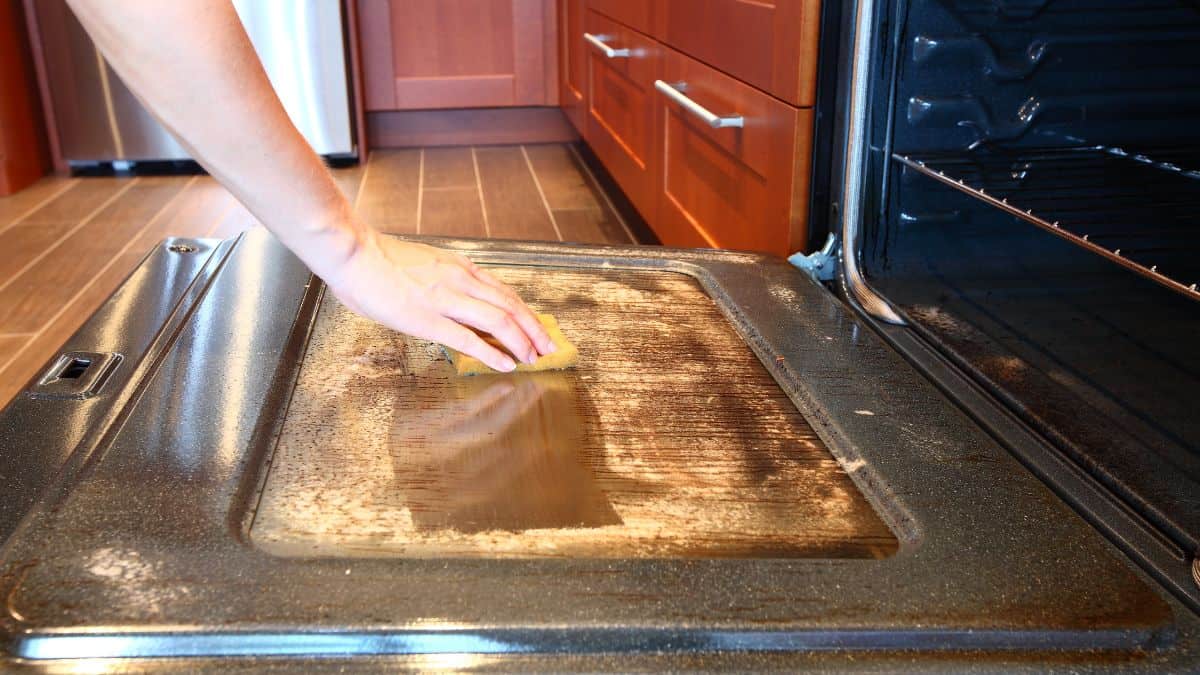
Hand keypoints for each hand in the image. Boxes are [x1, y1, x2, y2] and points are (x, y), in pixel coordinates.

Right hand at [324, 230, 554, 371]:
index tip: (538, 329)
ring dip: (520, 341)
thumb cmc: (379, 261)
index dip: (526, 313)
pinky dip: (491, 352)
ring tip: (533, 358)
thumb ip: (444, 282)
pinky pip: (468, 338)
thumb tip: (453, 303)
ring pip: (498, 320)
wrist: (353, 253)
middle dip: (534, 330)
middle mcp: (460, 280)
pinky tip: (504, 364)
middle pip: (510, 306)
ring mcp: (445, 298)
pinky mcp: (428, 318)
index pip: (504, 292)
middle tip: (548, 348)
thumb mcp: (425, 265)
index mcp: (459, 268)